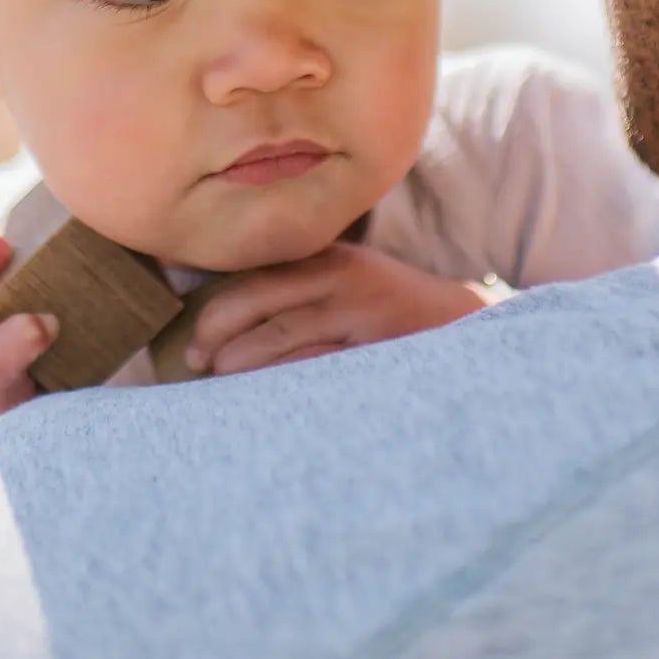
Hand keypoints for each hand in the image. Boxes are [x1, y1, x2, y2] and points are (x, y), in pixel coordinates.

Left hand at [183, 243, 489, 376]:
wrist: (465, 323)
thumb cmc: (391, 307)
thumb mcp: (349, 281)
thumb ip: (301, 289)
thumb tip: (226, 319)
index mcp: (328, 259)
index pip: (257, 277)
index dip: (216, 306)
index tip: (193, 336)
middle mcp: (342, 278)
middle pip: (261, 300)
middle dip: (219, 332)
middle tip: (196, 361)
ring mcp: (361, 312)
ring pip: (285, 334)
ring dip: (245, 359)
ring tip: (220, 376)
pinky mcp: (377, 348)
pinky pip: (320, 367)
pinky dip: (287, 381)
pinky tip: (266, 399)